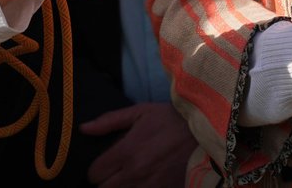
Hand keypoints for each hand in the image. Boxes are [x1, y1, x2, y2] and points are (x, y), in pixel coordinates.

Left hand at [79, 101, 196, 187]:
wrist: (207, 131)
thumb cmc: (172, 119)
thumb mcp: (141, 111)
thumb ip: (110, 121)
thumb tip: (83, 128)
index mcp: (126, 151)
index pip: (94, 174)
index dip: (97, 169)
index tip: (105, 164)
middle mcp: (134, 173)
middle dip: (107, 182)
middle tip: (116, 172)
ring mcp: (150, 186)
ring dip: (122, 187)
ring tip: (130, 176)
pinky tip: (145, 180)